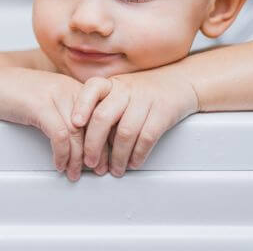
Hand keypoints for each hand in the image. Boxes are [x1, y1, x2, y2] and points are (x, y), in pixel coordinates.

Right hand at [0, 66, 98, 181]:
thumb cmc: (15, 93)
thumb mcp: (48, 98)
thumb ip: (67, 111)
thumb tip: (81, 138)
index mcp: (73, 87)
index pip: (101, 114)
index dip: (107, 138)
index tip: (107, 155)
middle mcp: (68, 89)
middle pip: (94, 124)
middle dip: (99, 152)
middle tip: (99, 169)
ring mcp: (55, 96)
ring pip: (78, 133)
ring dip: (79, 159)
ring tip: (76, 173)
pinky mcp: (40, 105)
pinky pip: (60, 136)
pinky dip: (62, 155)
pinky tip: (59, 164)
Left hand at [71, 68, 199, 176]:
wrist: (178, 82)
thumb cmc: (142, 93)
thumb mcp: (120, 92)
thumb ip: (103, 108)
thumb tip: (83, 140)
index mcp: (112, 84)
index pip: (92, 88)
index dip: (81, 106)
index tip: (74, 124)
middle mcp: (126, 89)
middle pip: (103, 116)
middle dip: (94, 144)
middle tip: (90, 162)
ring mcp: (145, 99)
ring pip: (125, 132)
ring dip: (117, 156)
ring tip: (114, 170)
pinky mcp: (163, 112)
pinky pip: (147, 137)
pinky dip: (138, 154)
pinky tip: (133, 163)